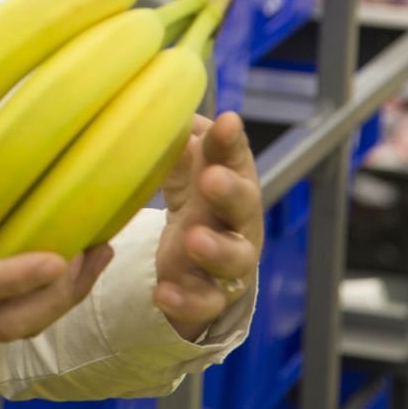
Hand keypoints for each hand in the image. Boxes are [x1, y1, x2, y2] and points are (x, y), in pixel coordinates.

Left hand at [154, 112, 262, 341]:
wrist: (199, 261)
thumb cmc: (198, 200)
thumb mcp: (188, 164)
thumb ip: (182, 136)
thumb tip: (163, 106)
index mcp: (232, 181)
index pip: (234, 156)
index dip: (230, 141)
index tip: (225, 122)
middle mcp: (238, 220)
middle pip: (244, 204)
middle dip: (230, 190)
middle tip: (212, 179)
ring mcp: (229, 262)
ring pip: (233, 258)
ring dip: (215, 249)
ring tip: (194, 240)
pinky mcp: (210, 297)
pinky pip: (203, 302)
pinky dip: (185, 300)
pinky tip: (162, 293)